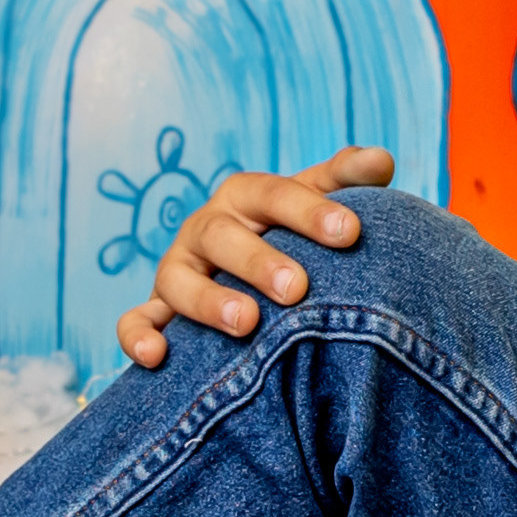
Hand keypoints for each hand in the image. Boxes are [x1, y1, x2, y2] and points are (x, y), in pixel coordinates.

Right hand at [119, 147, 394, 369]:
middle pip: (223, 235)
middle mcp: (206, 228)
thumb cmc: (292, 233)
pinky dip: (137, 334)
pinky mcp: (157, 310)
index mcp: (245, 196)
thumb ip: (346, 179)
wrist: (248, 268)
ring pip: (178, 279)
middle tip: (297, 289)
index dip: (309, 211)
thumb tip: (380, 160)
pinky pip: (136, 320)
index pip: (273, 195)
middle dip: (258, 261)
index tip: (350, 231)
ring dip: (206, 300)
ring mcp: (177, 269)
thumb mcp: (316, 200)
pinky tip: (156, 356)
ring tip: (245, 322)